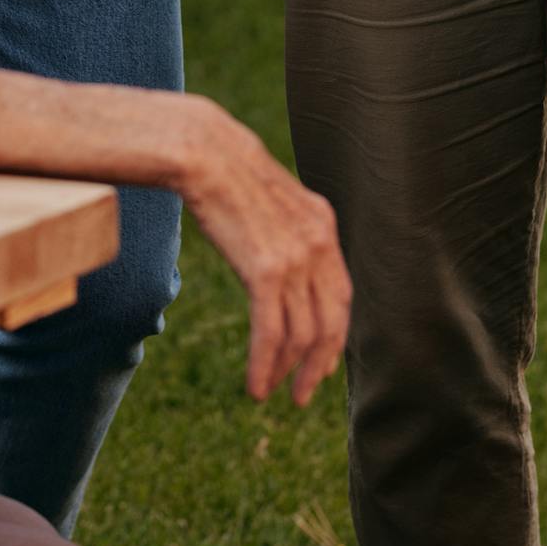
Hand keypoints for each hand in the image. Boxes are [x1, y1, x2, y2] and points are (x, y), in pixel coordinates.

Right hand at [181, 102, 350, 405]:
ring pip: (301, 334)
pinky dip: (266, 364)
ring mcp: (296, 258)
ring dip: (286, 370)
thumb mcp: (274, 201)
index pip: (341, 297)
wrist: (206, 152)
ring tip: (269, 390)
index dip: (334, 337)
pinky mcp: (266, 269)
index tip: (321, 365)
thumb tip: (283, 264)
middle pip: (330, 323)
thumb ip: (288, 231)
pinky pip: (272, 331)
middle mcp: (319, 243)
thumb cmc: (228, 173)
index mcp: (323, 225)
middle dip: (317, 365)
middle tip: (301, 394)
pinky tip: (256, 385)